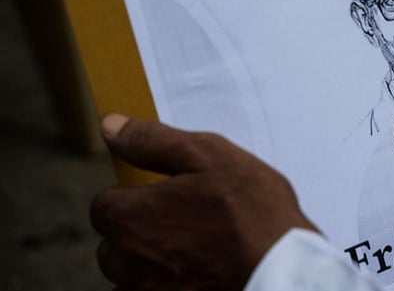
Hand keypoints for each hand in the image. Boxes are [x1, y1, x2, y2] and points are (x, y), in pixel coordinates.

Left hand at [90, 114, 314, 290]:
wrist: (282, 266)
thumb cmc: (251, 210)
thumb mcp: (208, 156)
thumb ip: (152, 141)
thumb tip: (110, 126)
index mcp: (128, 217)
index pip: (104, 205)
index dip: (137, 197)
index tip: (169, 196)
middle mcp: (126, 260)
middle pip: (113, 244)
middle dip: (139, 232)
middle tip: (187, 222)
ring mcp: (145, 290)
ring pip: (129, 275)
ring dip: (149, 262)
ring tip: (194, 250)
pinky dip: (166, 284)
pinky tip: (196, 272)